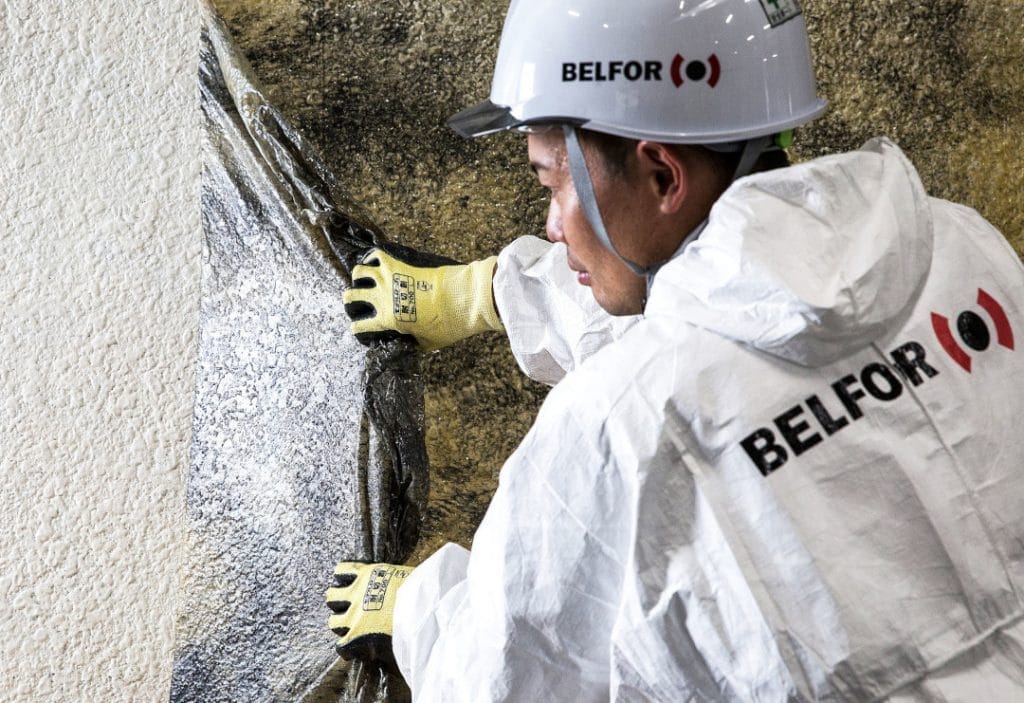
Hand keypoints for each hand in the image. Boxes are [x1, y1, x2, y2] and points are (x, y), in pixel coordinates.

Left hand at [326, 561, 412, 670]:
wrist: (424, 607)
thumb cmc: (423, 589)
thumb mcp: (405, 574)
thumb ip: (394, 578)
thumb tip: (401, 582)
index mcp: (368, 574)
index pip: (342, 571)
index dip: (342, 579)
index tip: (347, 584)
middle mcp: (356, 593)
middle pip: (331, 596)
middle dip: (338, 603)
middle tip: (348, 609)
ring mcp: (354, 616)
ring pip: (332, 622)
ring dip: (341, 626)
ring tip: (351, 630)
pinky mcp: (357, 637)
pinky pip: (341, 647)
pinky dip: (347, 650)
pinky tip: (355, 651)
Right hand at [343, 248, 503, 350]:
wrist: (460, 299)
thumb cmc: (447, 324)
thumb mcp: (430, 342)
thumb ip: (417, 343)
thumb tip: (413, 343)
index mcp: (388, 320)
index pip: (363, 325)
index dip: (356, 327)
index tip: (354, 327)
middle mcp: (382, 298)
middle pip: (353, 296)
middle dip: (349, 299)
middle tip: (351, 299)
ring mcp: (388, 279)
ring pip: (359, 272)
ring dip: (358, 275)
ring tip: (359, 277)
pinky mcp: (398, 265)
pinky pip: (378, 256)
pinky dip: (373, 256)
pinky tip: (374, 260)